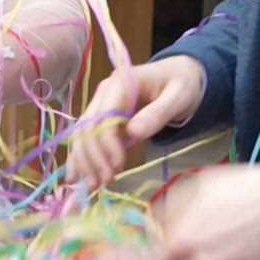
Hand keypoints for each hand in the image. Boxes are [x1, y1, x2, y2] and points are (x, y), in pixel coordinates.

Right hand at [71, 56, 205, 188]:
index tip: (119, 166)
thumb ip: (157, 113)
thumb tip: (133, 132)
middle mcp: (104, 91)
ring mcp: (101, 103)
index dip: (107, 144)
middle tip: (105, 182)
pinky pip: (88, 137)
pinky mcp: (104, 116)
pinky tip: (78, 176)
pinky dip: (82, 157)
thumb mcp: (178, 96)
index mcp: (120, 82)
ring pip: (83, 134)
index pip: (103, 117)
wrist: (181, 74)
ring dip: (84, 161)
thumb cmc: (182, 83)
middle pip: (88, 127)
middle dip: (93, 157)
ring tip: (92, 185)